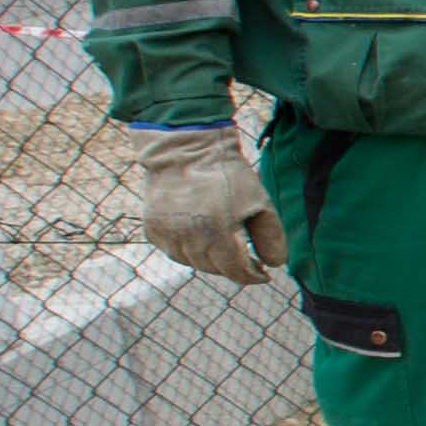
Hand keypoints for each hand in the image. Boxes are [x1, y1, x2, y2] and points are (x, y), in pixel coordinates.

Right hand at [136, 128, 285, 284]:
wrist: (186, 150)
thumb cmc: (228, 175)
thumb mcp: (260, 203)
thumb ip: (270, 238)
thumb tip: (274, 265)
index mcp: (216, 233)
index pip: (235, 271)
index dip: (252, 276)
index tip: (263, 273)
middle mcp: (188, 238)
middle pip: (215, 269)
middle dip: (233, 266)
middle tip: (245, 257)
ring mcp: (166, 235)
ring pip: (192, 262)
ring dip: (210, 259)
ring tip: (222, 243)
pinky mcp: (152, 229)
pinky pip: (173, 251)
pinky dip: (188, 249)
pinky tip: (199, 235)